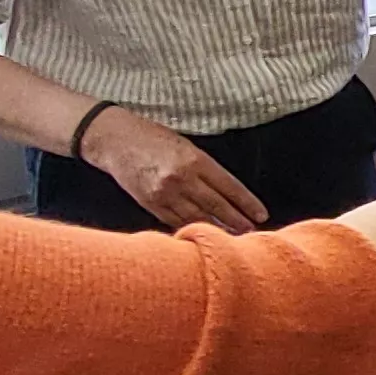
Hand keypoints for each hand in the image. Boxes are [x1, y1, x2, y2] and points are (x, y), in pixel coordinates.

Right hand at [80, 107, 271, 232]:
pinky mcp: (151, 205)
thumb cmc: (153, 138)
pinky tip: (206, 234)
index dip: (247, 203)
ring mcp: (165, 194)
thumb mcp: (186, 146)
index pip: (229, 187)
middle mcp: (181, 179)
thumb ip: (205, 169)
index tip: (261, 214)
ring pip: (199, 218)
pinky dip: (193, 228)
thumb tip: (227, 193)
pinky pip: (177, 222)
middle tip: (253, 232)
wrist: (115, 140)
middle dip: (238, 221)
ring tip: (234, 237)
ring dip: (218, 229)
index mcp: (195, 160)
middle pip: (217, 206)